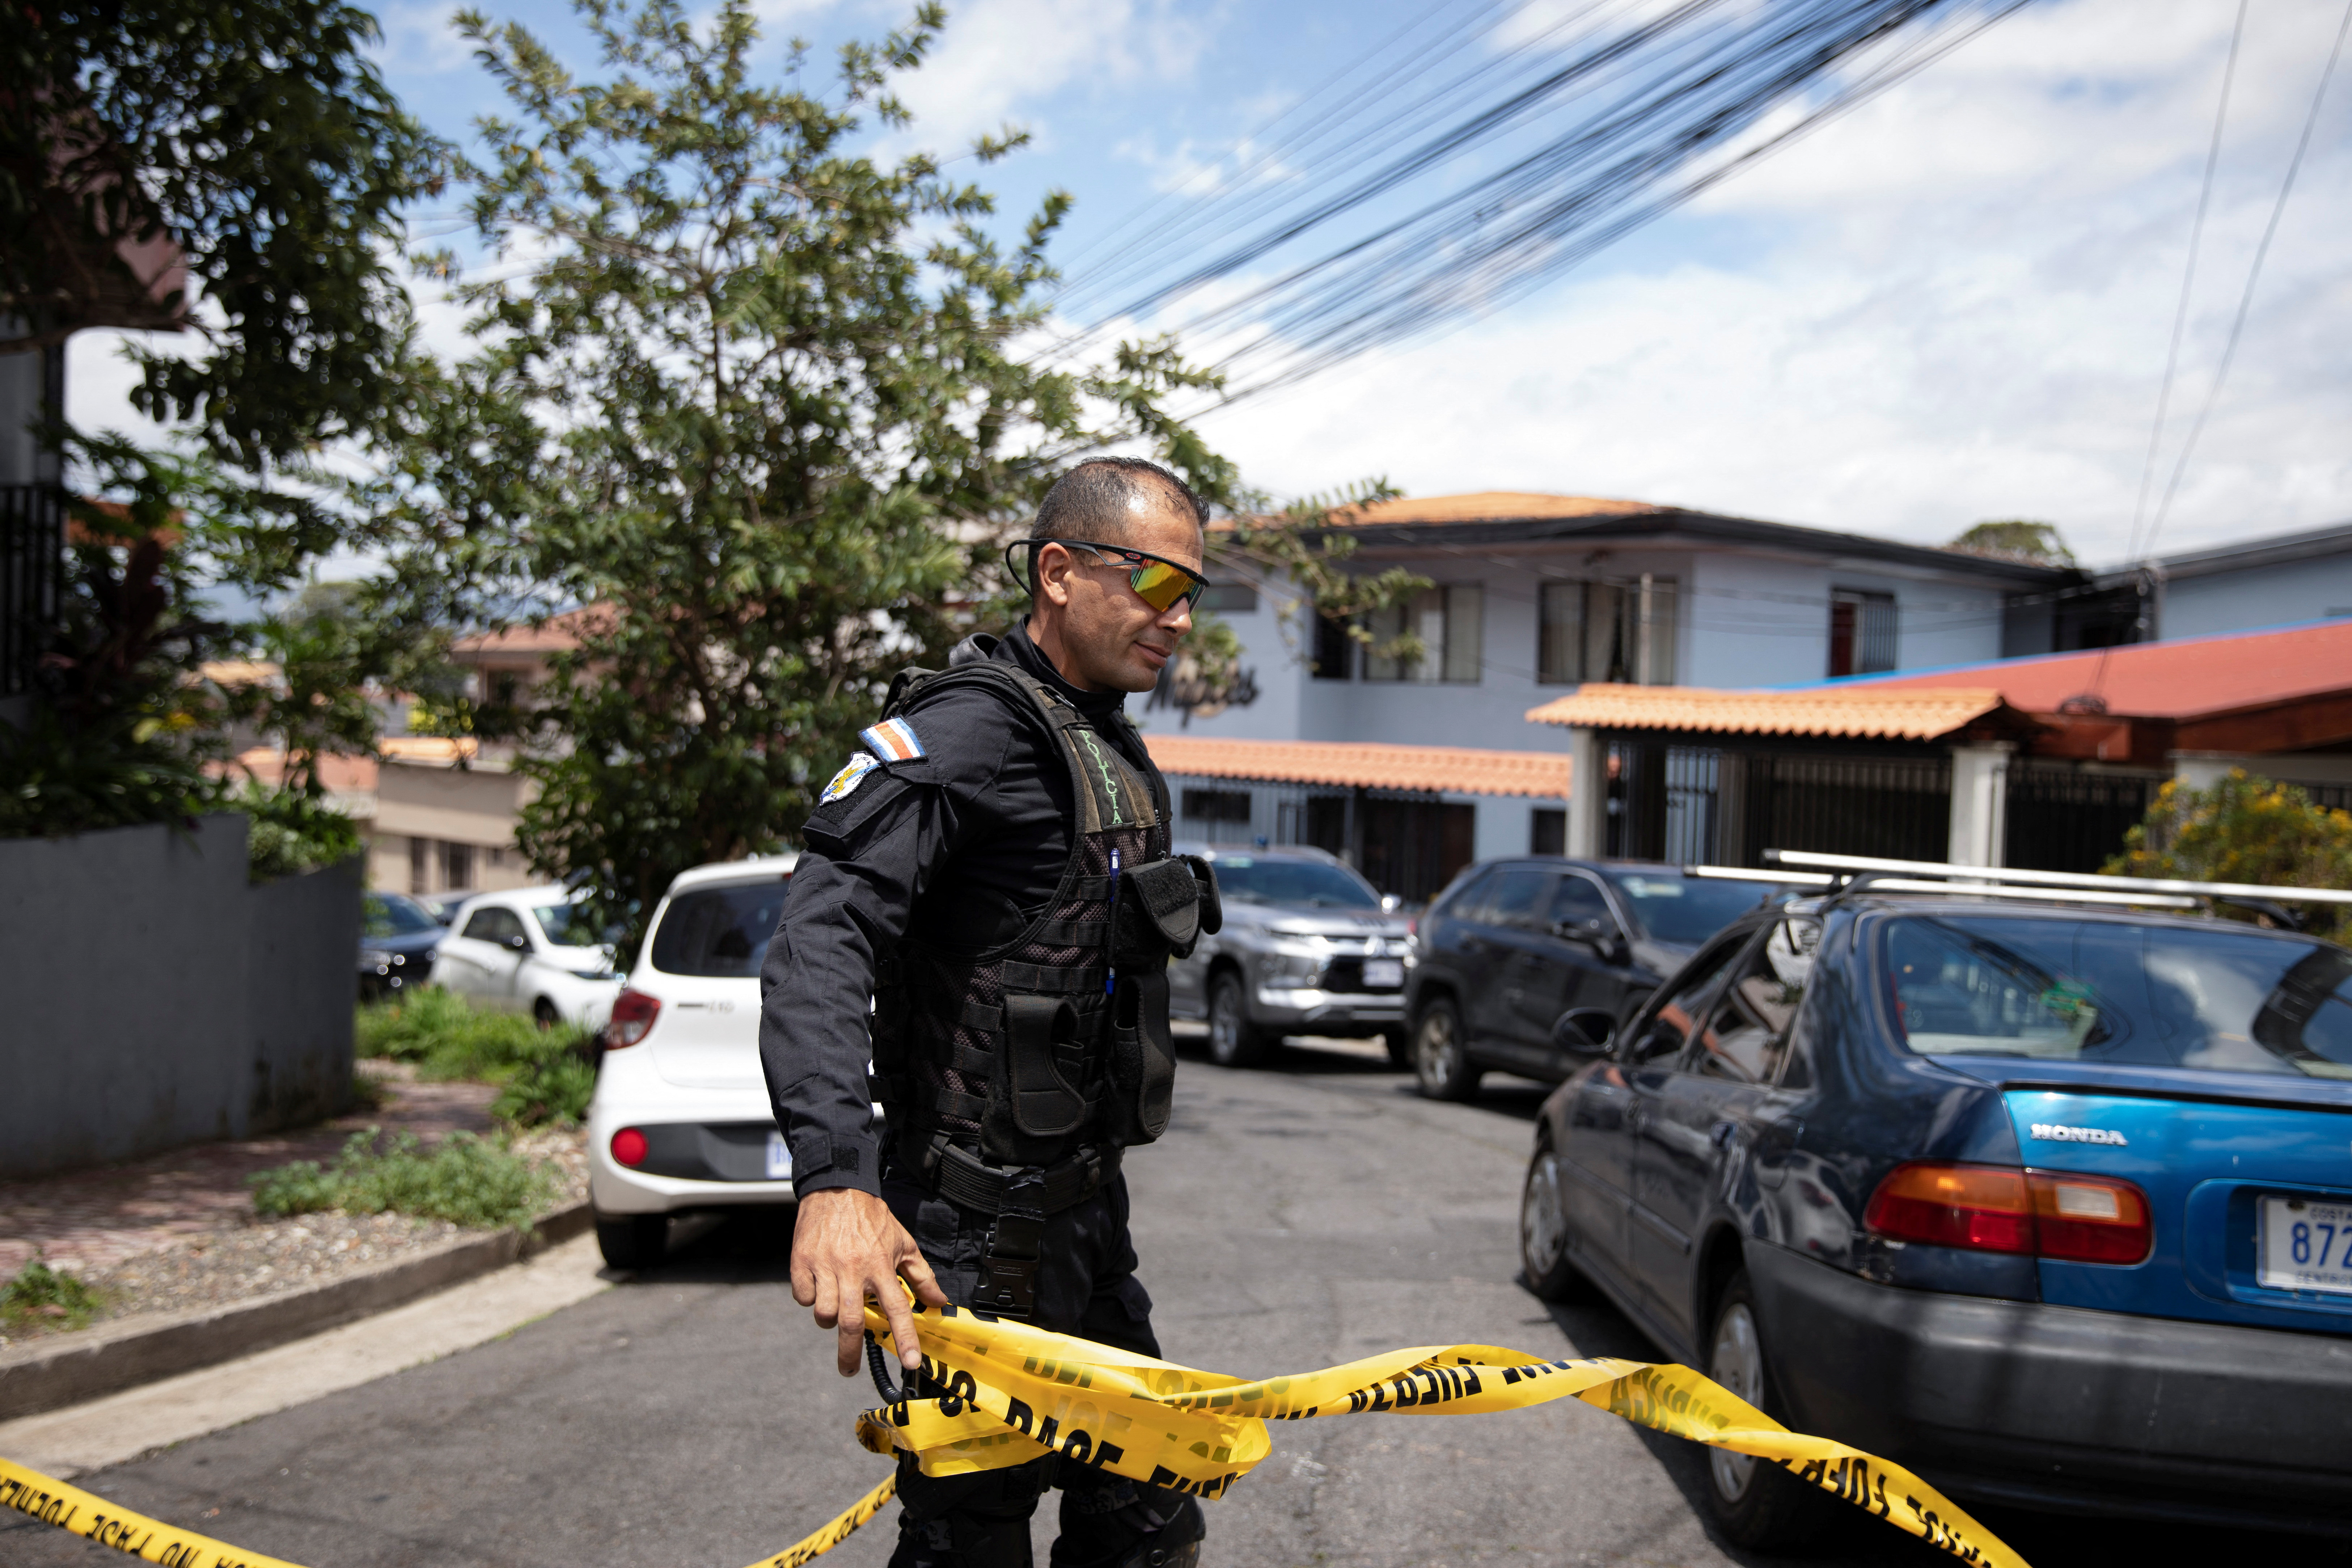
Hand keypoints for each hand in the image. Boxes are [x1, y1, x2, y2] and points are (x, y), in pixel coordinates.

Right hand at [790, 1187, 946, 1375]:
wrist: (837, 1189)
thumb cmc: (872, 1219)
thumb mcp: (903, 1243)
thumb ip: (921, 1276)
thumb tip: (939, 1302)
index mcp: (881, 1265)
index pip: (897, 1308)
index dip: (905, 1338)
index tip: (911, 1362)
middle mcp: (853, 1269)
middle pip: (851, 1322)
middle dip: (850, 1352)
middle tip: (850, 1370)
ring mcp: (825, 1266)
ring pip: (824, 1313)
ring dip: (829, 1318)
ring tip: (836, 1306)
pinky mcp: (801, 1263)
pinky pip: (803, 1297)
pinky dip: (810, 1298)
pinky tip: (819, 1285)